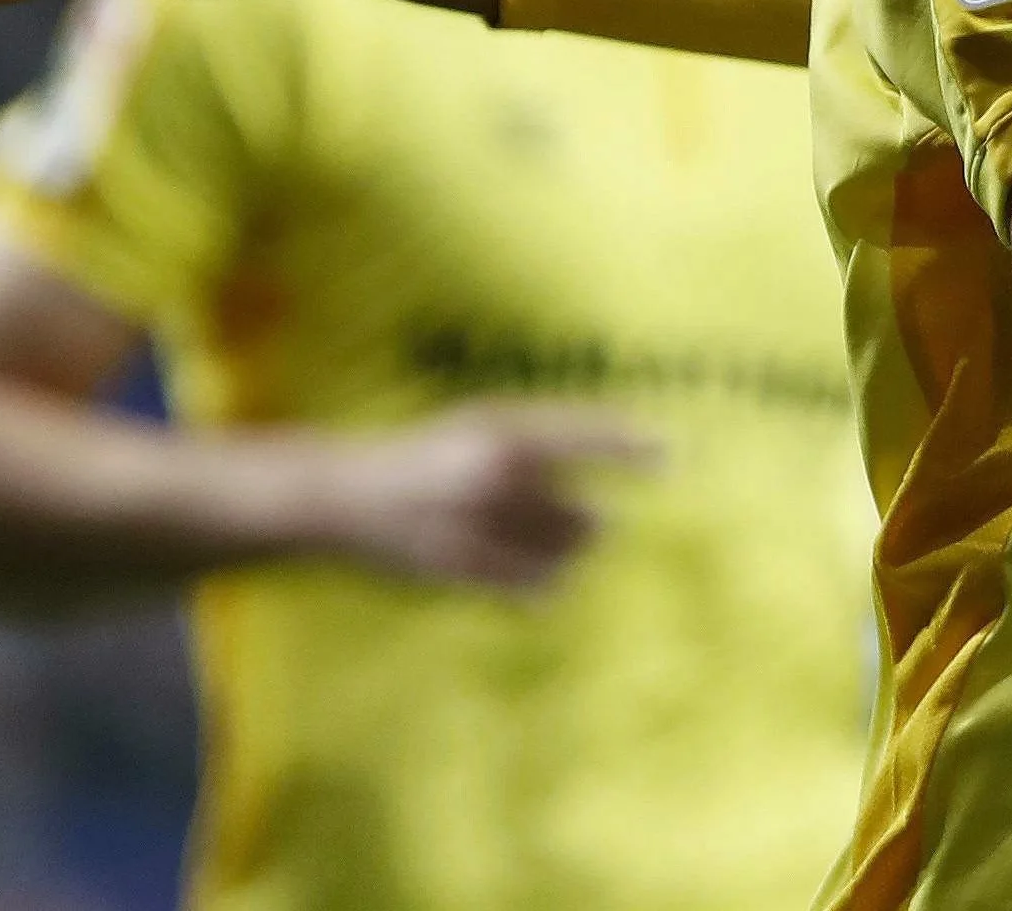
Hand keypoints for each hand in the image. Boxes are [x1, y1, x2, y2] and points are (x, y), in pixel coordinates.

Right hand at [320, 404, 662, 592]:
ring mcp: (476, 524)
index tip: (669, 459)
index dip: (631, 448)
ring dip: (570, 557)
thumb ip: (538, 441)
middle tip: (593, 528)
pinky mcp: (459, 568)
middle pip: (582, 515)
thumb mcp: (476, 425)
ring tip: (555, 550)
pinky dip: (547, 584)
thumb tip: (612, 458)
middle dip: (592, 527)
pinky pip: (531, 587)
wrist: (342, 496)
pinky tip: (547, 580)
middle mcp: (493, 475)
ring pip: (563, 555)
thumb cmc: (424, 455)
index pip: (584, 436)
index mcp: (499, 433)